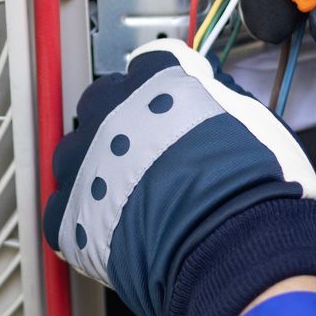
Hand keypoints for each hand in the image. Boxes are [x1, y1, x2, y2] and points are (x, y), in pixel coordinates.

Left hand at [43, 41, 315, 315]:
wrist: (238, 250)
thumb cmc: (256, 189)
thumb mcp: (254, 120)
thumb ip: (217, 96)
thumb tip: (207, 86)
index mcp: (156, 85)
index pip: (147, 65)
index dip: (163, 87)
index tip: (169, 103)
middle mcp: (111, 115)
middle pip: (102, 104)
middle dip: (122, 123)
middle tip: (151, 152)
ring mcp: (84, 164)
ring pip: (74, 154)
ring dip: (95, 167)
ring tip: (130, 196)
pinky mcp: (69, 217)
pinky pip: (59, 211)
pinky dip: (79, 220)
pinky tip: (108, 231)